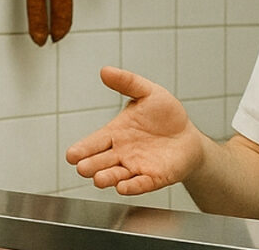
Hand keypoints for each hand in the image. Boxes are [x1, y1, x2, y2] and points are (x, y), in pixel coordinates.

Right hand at [65, 66, 204, 194]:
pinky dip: (132, 186)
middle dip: (91, 165)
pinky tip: (124, 187)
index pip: (94, 142)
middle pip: (100, 162)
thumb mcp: (148, 92)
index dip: (82, 149)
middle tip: (82, 167)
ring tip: (99, 179)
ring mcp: (135, 167)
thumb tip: (105, 70)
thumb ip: (127, 82)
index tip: (71, 155)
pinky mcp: (153, 178)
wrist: (187, 135)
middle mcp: (121, 153)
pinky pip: (140, 184)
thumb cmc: (165, 115)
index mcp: (115, 133)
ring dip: (107, 178)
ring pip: (116, 175)